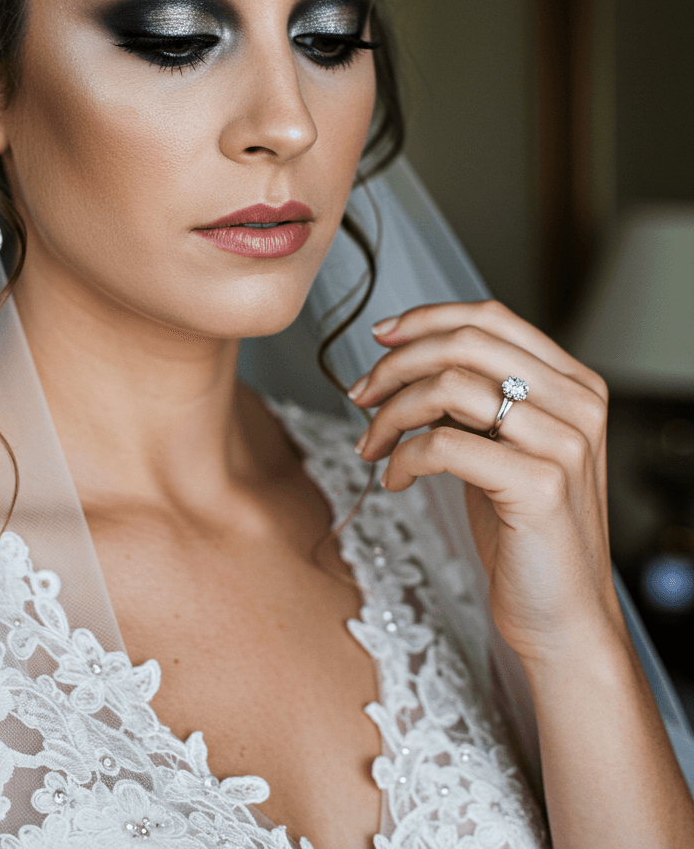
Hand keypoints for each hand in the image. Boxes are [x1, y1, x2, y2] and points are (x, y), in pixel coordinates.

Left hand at [349, 299, 624, 666]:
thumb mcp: (505, 448)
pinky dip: (403, 456)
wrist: (564, 619)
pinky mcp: (539, 485)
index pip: (491, 318)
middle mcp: (578, 404)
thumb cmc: (525, 533)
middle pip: (466, 344)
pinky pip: (444, 445)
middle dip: (397, 363)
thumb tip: (408, 358)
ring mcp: (564, 443)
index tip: (379, 337)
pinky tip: (394, 479)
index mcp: (575, 384)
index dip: (426, 318)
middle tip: (360, 394)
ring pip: (450, 387)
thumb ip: (478, 400)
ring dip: (391, 411)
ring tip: (370, 444)